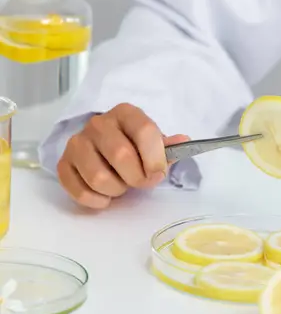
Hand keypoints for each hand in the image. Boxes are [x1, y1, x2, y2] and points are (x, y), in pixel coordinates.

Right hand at [57, 103, 188, 209]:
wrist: (104, 148)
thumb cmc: (135, 147)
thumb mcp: (154, 143)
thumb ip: (168, 147)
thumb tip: (184, 142)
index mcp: (126, 113)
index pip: (144, 130)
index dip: (155, 158)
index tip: (158, 173)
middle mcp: (98, 123)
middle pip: (121, 156)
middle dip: (136, 178)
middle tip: (140, 183)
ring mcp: (77, 142)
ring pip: (98, 177)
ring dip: (115, 190)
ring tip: (120, 185)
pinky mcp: (64, 163)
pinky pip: (78, 190)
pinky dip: (96, 200)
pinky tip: (104, 196)